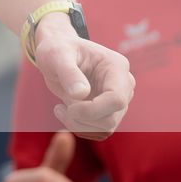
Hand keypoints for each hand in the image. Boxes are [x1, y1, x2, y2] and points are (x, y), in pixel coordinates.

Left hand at [31, 15, 133, 139]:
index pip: (116, 99)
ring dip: (78, 125)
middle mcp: (124, 85)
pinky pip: (100, 131)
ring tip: (60, 109)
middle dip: (82, 119)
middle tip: (59, 108)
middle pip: (111, 118)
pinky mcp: (109, 111)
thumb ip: (68, 72)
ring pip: (106, 128)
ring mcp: (119, 100)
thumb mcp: (56, 55)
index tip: (69, 108)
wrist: (58, 55)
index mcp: (117, 67)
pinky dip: (80, 128)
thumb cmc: (56, 50)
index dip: (92, 110)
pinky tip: (65, 113)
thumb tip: (81, 94)